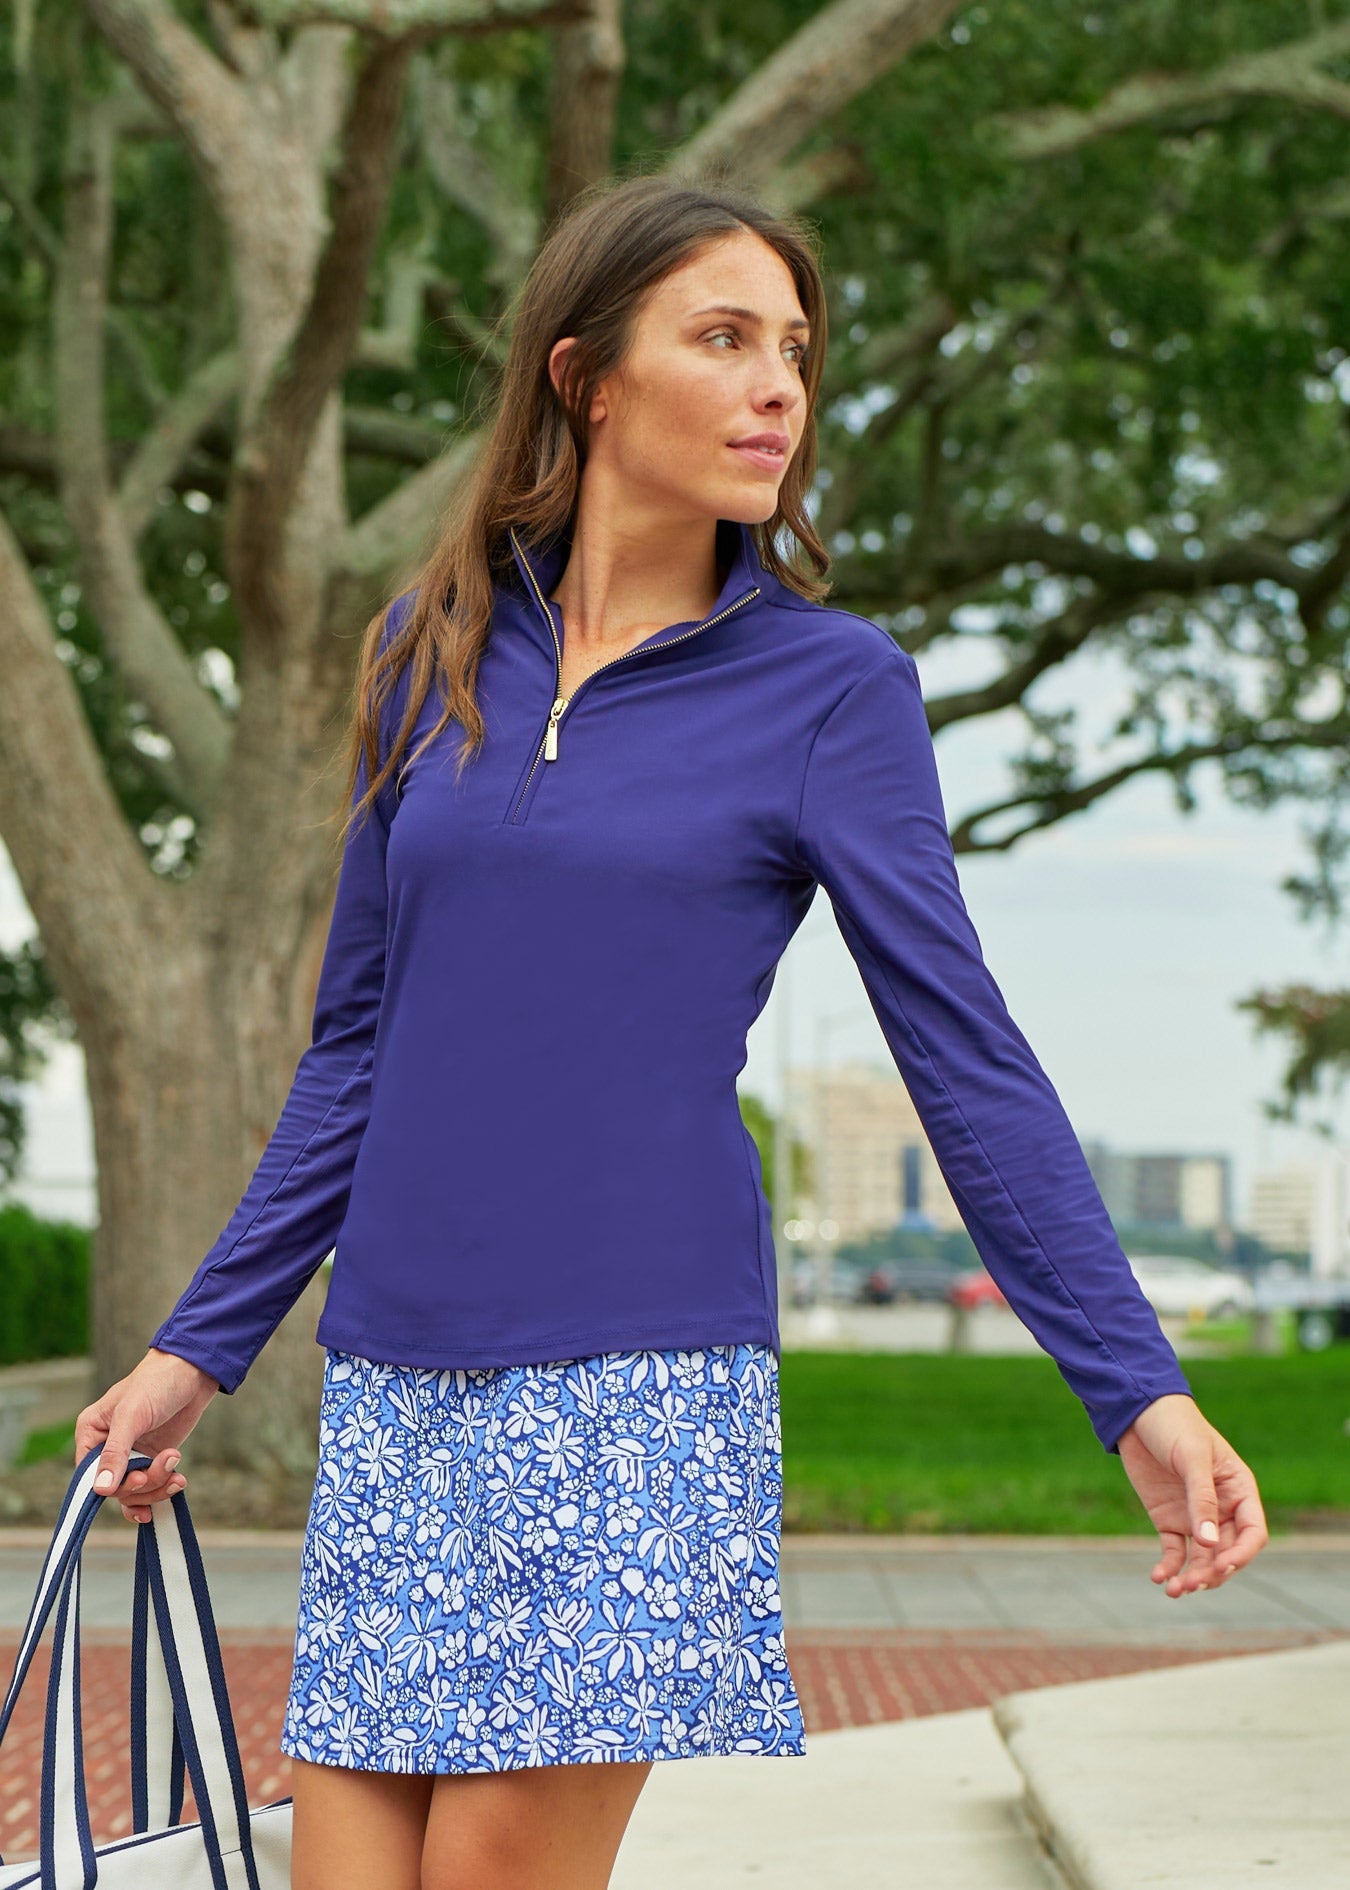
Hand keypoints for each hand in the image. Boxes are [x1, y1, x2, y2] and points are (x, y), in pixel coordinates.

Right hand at [74, 1347, 219, 1524]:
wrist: (193, 1370)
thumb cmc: (156, 1382)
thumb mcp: (132, 1415)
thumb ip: (116, 1452)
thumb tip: (100, 1489)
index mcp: (92, 1432)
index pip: (89, 1476)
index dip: (112, 1485)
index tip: (139, 1478)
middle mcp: (107, 1447)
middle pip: (115, 1487)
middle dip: (143, 1482)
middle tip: (166, 1464)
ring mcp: (131, 1454)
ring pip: (135, 1491)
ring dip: (157, 1486)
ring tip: (177, 1467)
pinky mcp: (152, 1458)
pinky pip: (150, 1487)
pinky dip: (162, 1490)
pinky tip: (177, 1484)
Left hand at [1116, 1392, 1267, 1597]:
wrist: (1137, 1412)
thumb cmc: (1175, 1426)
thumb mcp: (1191, 1458)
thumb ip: (1201, 1499)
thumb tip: (1210, 1544)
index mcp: (1239, 1490)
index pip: (1252, 1533)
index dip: (1241, 1554)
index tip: (1221, 1565)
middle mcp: (1222, 1508)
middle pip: (1227, 1552)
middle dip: (1213, 1572)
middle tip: (1191, 1584)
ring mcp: (1195, 1516)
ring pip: (1202, 1558)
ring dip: (1192, 1576)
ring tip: (1174, 1589)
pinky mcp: (1169, 1519)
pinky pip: (1175, 1551)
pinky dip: (1169, 1566)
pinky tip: (1158, 1577)